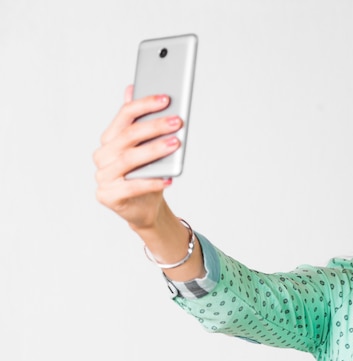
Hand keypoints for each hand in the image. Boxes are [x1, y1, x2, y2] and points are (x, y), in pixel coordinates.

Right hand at [93, 86, 181, 229]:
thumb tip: (132, 88)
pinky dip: (151, 182)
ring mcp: (103, 176)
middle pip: (129, 136)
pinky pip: (131, 187)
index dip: (145, 105)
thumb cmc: (147, 173)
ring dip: (154, 150)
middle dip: (154, 126)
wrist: (145, 207)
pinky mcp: (108, 196)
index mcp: (110, 138)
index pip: (125, 115)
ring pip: (129, 159)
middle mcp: (103, 155)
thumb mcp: (147, 147)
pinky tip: (169, 178)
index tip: (166, 99)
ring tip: (175, 144)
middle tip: (177, 122)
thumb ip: (141, 121)